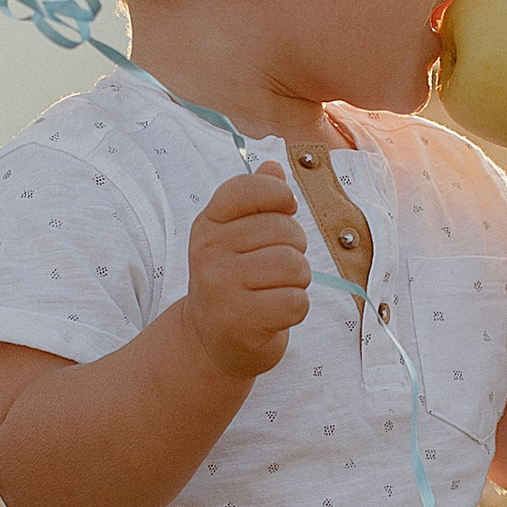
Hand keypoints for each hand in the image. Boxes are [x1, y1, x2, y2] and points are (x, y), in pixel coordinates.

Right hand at [185, 166, 311, 376]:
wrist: (210, 342)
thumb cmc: (232, 282)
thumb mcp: (235, 238)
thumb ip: (256, 201)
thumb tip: (274, 164)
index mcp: (207, 225)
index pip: (250, 188)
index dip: (280, 196)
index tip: (284, 211)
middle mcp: (208, 252)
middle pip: (285, 231)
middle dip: (295, 249)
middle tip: (277, 268)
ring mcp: (221, 287)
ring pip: (295, 267)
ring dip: (298, 281)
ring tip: (277, 289)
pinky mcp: (240, 321)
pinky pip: (297, 302)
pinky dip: (296, 309)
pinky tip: (275, 313)